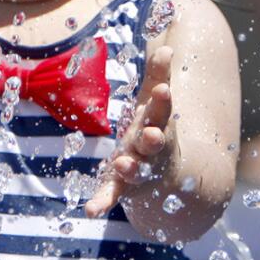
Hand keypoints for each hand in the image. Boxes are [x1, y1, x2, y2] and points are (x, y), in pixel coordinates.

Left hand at [84, 45, 174, 218]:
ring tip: (121, 165)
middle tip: (151, 134)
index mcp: (158, 126)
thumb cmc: (154, 131)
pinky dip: (103, 203)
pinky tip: (91, 211)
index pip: (162, 112)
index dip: (162, 101)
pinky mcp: (122, 188)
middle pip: (155, 145)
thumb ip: (160, 77)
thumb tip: (168, 48)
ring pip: (136, 172)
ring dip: (130, 169)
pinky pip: (112, 196)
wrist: (168, 180)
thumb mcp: (155, 106)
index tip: (163, 90)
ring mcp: (139, 172)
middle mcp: (152, 151)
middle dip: (153, 140)